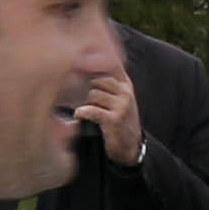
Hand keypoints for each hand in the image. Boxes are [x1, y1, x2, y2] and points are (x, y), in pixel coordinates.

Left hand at [74, 49, 145, 167]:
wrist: (130, 148)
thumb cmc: (120, 121)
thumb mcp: (119, 98)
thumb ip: (107, 82)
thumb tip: (84, 63)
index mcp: (125, 84)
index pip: (110, 64)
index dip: (92, 62)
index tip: (77, 64)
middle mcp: (125, 93)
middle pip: (96, 79)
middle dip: (86, 88)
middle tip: (79, 98)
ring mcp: (121, 105)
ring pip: (93, 94)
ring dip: (85, 102)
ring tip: (84, 111)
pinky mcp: (114, 119)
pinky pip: (91, 109)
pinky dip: (82, 112)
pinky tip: (79, 116)